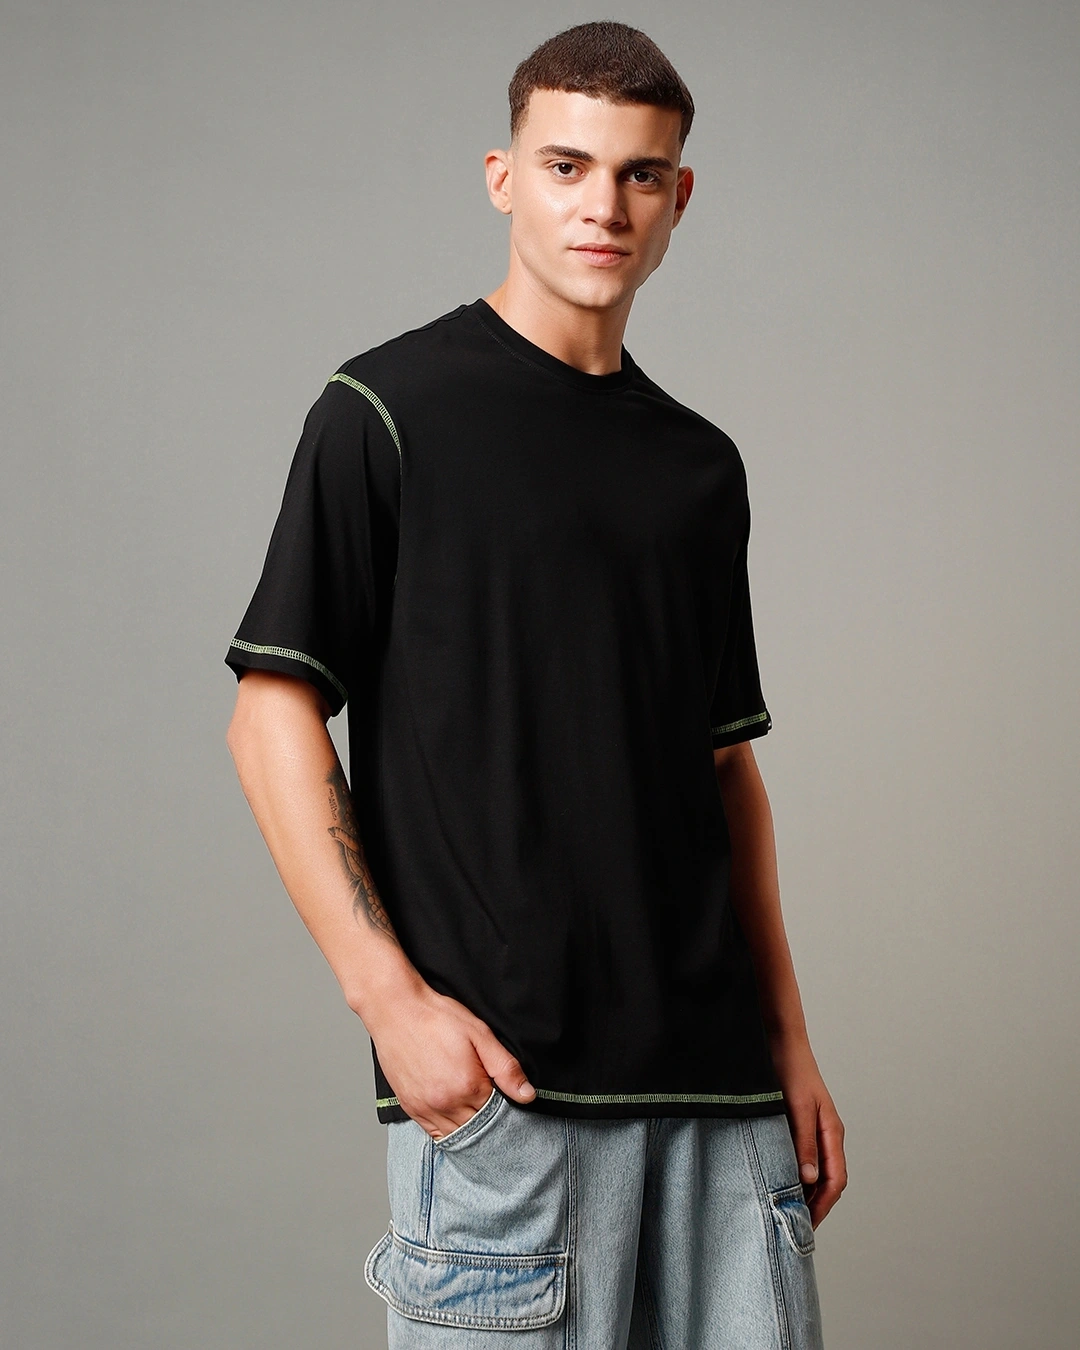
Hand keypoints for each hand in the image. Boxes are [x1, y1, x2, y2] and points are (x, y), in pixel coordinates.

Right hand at [364, 981, 536, 1139]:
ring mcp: (425, 1108)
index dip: (506, 1109)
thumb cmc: (438, 1018)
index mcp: (468, 1086)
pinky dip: (448, 1131)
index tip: (506, 1099)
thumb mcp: (480, 1034)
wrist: (397, 1011)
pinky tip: (455, 1120)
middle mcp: (446, 1103)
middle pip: (478, 1129)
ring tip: (474, 1110)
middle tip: (491, 1103)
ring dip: (469, 1129)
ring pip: (456, 1135)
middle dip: (489, 1121)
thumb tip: (527, 1095)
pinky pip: (434, 1134)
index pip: (497, 1114)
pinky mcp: (410, 1107)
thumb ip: (505, 1068)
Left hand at [766, 1027, 846, 1228]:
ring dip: (803, 1191)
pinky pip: (801, 1156)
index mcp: (832, 1132)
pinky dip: (793, 1173)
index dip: (824, 1205)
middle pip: (828, 1180)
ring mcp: (814, 1129)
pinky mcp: (798, 1123)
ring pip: (814, 1169)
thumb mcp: (797, 1108)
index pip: (836, 1180)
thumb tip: (810, 1180)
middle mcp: (826, 1134)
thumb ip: (804, 1142)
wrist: (779, 1041)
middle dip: (815, 1204)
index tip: (808, 1225)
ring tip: (785, 1210)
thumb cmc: (790, 1070)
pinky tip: (777, 1180)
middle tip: (794, 1226)